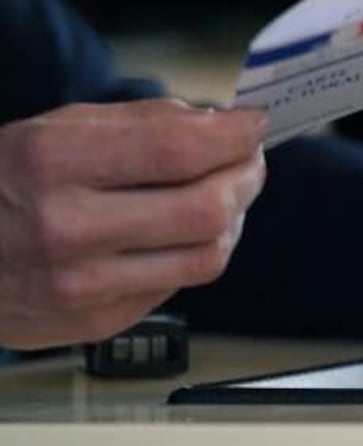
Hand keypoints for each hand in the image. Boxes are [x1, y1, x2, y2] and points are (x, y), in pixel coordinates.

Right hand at [0, 100, 266, 348]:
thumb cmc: (4, 183)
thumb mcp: (54, 129)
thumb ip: (143, 123)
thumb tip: (222, 124)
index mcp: (53, 162)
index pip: (177, 149)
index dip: (234, 136)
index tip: (255, 124)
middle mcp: (68, 228)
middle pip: (206, 208)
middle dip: (246, 177)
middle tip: (250, 161)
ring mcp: (83, 285)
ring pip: (208, 256)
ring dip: (234, 220)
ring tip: (227, 195)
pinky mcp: (97, 323)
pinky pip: (179, 284)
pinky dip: (197, 252)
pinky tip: (185, 232)